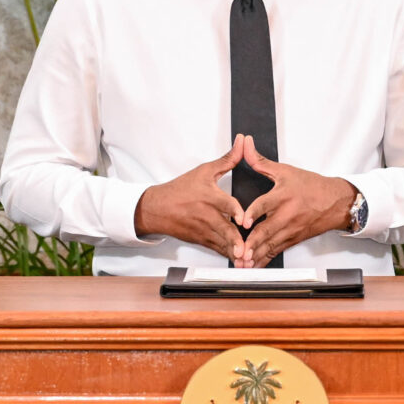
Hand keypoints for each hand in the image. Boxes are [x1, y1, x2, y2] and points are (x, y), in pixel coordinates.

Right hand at [133, 138, 250, 260]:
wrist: (157, 208)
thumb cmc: (181, 189)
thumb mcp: (204, 171)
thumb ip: (228, 159)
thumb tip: (243, 142)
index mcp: (209, 197)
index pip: (224, 205)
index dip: (235, 212)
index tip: (244, 220)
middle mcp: (207, 215)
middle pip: (224, 229)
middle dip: (234, 241)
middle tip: (246, 250)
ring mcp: (203, 230)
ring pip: (222, 242)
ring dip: (234, 252)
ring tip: (246, 261)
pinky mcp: (201, 240)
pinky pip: (217, 249)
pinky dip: (227, 255)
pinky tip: (239, 261)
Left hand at [231, 139, 356, 267]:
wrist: (335, 202)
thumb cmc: (312, 187)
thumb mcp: (286, 171)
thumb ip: (261, 161)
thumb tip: (245, 145)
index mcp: (283, 196)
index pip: (265, 205)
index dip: (253, 213)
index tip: (243, 221)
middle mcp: (286, 215)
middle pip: (267, 230)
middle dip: (253, 243)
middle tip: (240, 251)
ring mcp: (290, 229)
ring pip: (271, 244)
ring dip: (256, 255)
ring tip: (243, 263)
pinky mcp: (293, 239)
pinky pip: (276, 251)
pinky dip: (264, 259)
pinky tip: (254, 266)